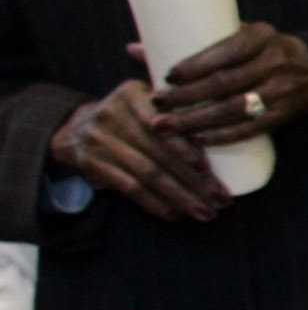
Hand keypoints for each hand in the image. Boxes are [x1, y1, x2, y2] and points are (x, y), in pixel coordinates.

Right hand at [52, 82, 228, 221]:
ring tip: (206, 212)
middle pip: (161, 153)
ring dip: (180, 197)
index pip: (164, 124)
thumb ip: (176, 105)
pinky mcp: (91, 164)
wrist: (73, 128)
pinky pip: (129, 188)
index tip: (210, 169)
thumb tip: (233, 116)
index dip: (187, 148)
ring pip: (148, 174)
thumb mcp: (145, 99)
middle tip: (222, 199)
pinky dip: (154, 204)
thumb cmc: (129, 115)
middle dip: (195, 180)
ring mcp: (100, 140)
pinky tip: (175, 215)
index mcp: (134, 94)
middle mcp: (114, 114)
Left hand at [147, 22, 307, 144]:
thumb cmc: (263, 51)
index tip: (167, 76)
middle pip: (225, 83)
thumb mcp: (237, 37)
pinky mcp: (283, 115)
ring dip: (197, 120)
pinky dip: (221, 136)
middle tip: (157, 105)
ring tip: (166, 127)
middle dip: (187, 96)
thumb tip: (134, 49)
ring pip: (234, 109)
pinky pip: (249, 129)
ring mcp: (281, 92)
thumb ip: (191, 44)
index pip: (227, 51)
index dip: (196, 65)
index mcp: (261, 37)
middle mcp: (274, 63)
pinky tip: (197, 140)